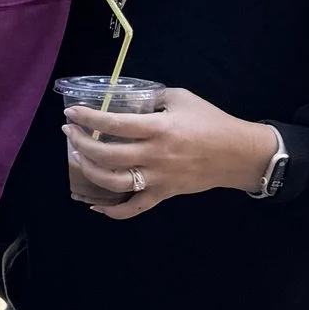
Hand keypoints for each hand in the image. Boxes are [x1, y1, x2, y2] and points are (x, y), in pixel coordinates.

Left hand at [64, 88, 281, 220]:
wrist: (238, 154)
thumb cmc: (211, 122)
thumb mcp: (182, 98)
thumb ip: (153, 97)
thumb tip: (127, 98)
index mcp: (160, 128)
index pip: (114, 124)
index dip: (88, 118)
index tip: (71, 113)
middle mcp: (155, 155)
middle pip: (107, 155)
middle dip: (81, 143)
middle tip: (70, 133)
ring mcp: (158, 178)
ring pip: (114, 183)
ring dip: (90, 171)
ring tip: (78, 157)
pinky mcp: (164, 194)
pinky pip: (135, 208)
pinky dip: (113, 211)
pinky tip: (96, 205)